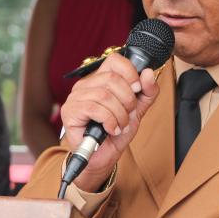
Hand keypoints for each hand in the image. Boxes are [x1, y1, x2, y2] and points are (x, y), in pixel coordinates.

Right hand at [60, 54, 158, 191]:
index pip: (115, 60)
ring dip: (119, 115)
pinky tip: (110, 130)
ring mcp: (75, 97)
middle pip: (112, 79)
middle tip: (128, 115)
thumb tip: (148, 73)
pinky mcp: (69, 112)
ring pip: (105, 95)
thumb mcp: (137, 110)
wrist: (103, 157)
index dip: (130, 73)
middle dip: (128, 100)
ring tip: (120, 126)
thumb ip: (147, 92)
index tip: (137, 90)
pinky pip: (95, 109)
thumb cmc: (116, 132)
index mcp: (100, 79)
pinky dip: (109, 121)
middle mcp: (85, 84)